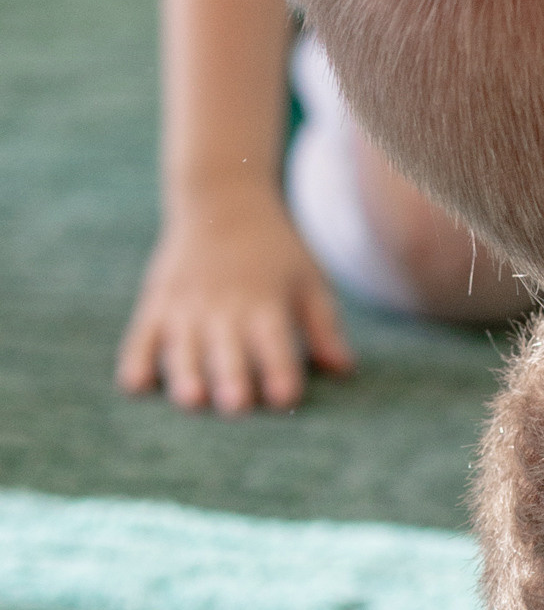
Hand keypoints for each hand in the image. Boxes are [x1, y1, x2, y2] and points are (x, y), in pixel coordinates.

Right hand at [117, 189, 353, 413]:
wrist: (222, 202)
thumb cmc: (274, 251)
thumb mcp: (308, 281)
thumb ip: (323, 326)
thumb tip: (344, 369)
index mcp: (266, 302)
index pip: (275, 342)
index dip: (280, 370)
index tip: (285, 398)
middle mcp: (224, 304)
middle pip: (228, 348)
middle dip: (231, 377)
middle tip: (236, 407)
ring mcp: (185, 303)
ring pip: (182, 345)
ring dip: (185, 374)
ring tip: (192, 401)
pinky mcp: (156, 301)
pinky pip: (142, 334)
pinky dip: (136, 358)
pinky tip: (134, 385)